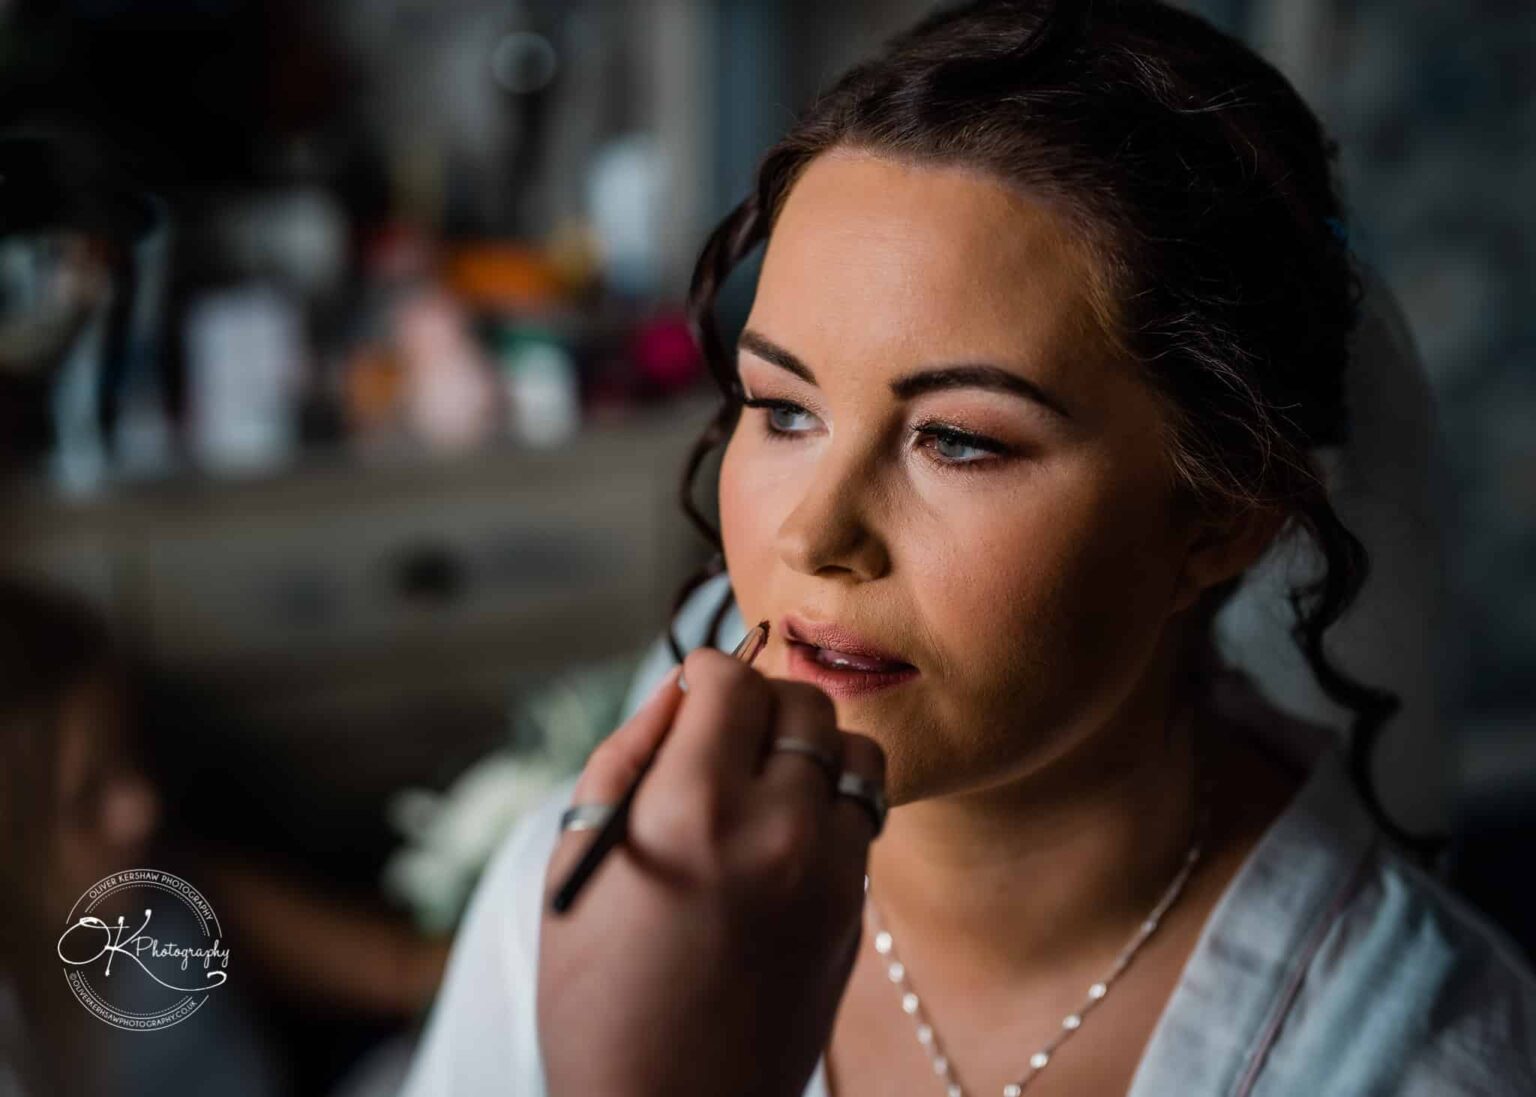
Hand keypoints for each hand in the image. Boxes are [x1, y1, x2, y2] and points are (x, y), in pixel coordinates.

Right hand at [537, 646, 884, 1096]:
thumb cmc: (597, 993)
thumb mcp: (579, 862)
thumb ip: (629, 756)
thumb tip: (680, 691)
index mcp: (691, 811)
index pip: (731, 681)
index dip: (704, 673)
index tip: (690, 694)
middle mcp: (775, 831)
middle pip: (802, 702)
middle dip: (759, 701)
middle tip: (722, 737)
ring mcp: (829, 873)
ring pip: (853, 749)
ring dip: (809, 746)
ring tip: (765, 779)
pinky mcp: (856, 911)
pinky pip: (862, 814)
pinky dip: (830, 801)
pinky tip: (784, 833)